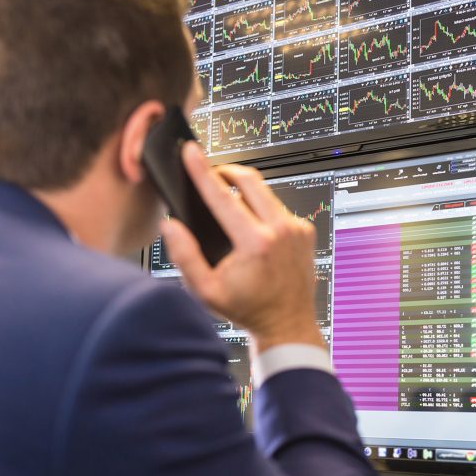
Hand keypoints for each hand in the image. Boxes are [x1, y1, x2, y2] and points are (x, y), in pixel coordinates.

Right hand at [160, 141, 324, 353]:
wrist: (287, 323)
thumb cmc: (248, 310)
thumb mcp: (206, 291)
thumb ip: (184, 256)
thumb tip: (171, 226)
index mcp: (255, 243)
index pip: (222, 197)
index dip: (201, 172)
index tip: (191, 152)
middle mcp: (280, 230)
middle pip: (250, 180)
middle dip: (226, 171)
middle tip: (212, 174)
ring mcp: (296, 229)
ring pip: (266, 192)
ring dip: (245, 192)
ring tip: (231, 206)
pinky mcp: (304, 231)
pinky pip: (279, 207)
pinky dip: (263, 209)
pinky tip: (254, 228)